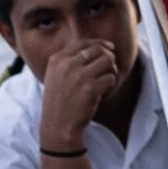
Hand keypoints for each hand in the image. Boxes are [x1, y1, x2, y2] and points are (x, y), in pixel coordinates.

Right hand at [35, 33, 130, 152]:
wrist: (58, 125)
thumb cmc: (60, 101)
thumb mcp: (56, 76)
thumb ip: (70, 60)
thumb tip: (99, 46)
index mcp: (57, 60)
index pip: (83, 42)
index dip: (100, 43)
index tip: (109, 48)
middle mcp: (67, 65)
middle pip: (98, 49)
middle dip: (108, 57)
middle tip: (109, 68)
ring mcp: (79, 76)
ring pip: (108, 61)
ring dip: (111, 70)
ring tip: (105, 80)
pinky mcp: (90, 89)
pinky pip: (111, 78)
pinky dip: (111, 84)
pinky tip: (103, 91)